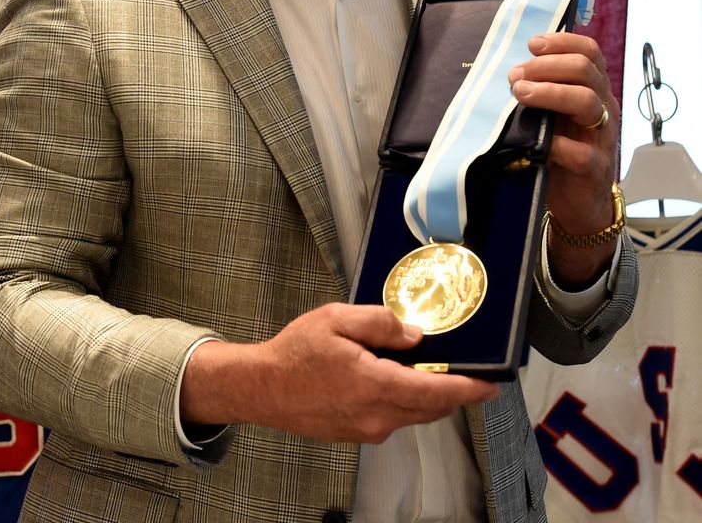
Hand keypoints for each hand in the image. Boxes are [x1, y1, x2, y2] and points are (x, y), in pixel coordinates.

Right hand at [180, 303, 498, 442]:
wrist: (262, 388)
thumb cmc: (296, 352)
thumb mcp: (337, 319)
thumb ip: (380, 323)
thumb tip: (414, 335)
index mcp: (375, 386)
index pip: (436, 392)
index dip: (468, 389)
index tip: (491, 386)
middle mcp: (376, 416)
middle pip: (430, 407)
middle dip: (451, 390)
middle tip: (463, 370)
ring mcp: (367, 429)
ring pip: (413, 414)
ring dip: (425, 394)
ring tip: (420, 367)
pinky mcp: (357, 433)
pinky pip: (392, 418)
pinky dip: (402, 400)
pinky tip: (388, 377)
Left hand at [508, 31, 619, 282]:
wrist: (580, 204)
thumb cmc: (562, 153)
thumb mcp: (554, 117)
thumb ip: (543, 94)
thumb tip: (512, 71)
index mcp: (595, 91)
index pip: (590, 52)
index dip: (562, 42)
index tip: (532, 45)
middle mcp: (603, 109)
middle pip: (585, 71)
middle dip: (546, 67)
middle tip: (516, 76)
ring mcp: (601, 138)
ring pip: (586, 101)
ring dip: (549, 92)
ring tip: (520, 93)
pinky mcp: (594, 169)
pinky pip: (579, 151)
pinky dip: (553, 144)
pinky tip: (533, 143)